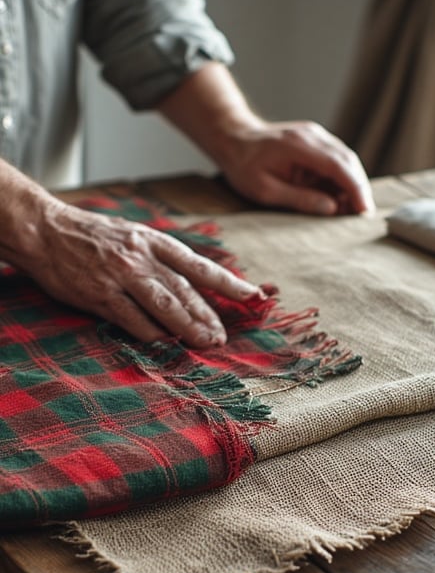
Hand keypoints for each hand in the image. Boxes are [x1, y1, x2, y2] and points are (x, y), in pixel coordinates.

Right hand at [15, 198, 262, 347]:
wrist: (43, 229)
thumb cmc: (91, 235)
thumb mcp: (133, 235)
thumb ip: (161, 259)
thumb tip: (192, 284)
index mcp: (154, 241)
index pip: (199, 265)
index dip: (228, 282)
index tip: (253, 295)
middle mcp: (142, 257)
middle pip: (185, 290)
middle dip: (207, 315)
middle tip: (222, 336)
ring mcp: (121, 275)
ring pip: (164, 305)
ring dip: (188, 327)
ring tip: (206, 343)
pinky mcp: (101, 294)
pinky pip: (132, 319)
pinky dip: (151, 334)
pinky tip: (166, 344)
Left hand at [158, 62, 375, 216]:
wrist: (233, 139)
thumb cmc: (244, 167)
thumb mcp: (265, 190)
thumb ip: (299, 199)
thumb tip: (331, 209)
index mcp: (299, 145)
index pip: (338, 166)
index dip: (355, 189)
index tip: (363, 211)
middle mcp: (312, 136)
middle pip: (348, 161)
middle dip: (359, 190)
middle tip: (361, 217)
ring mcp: (316, 136)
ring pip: (346, 161)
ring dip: (352, 186)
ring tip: (350, 212)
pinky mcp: (316, 142)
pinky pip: (336, 161)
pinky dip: (342, 181)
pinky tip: (339, 200)